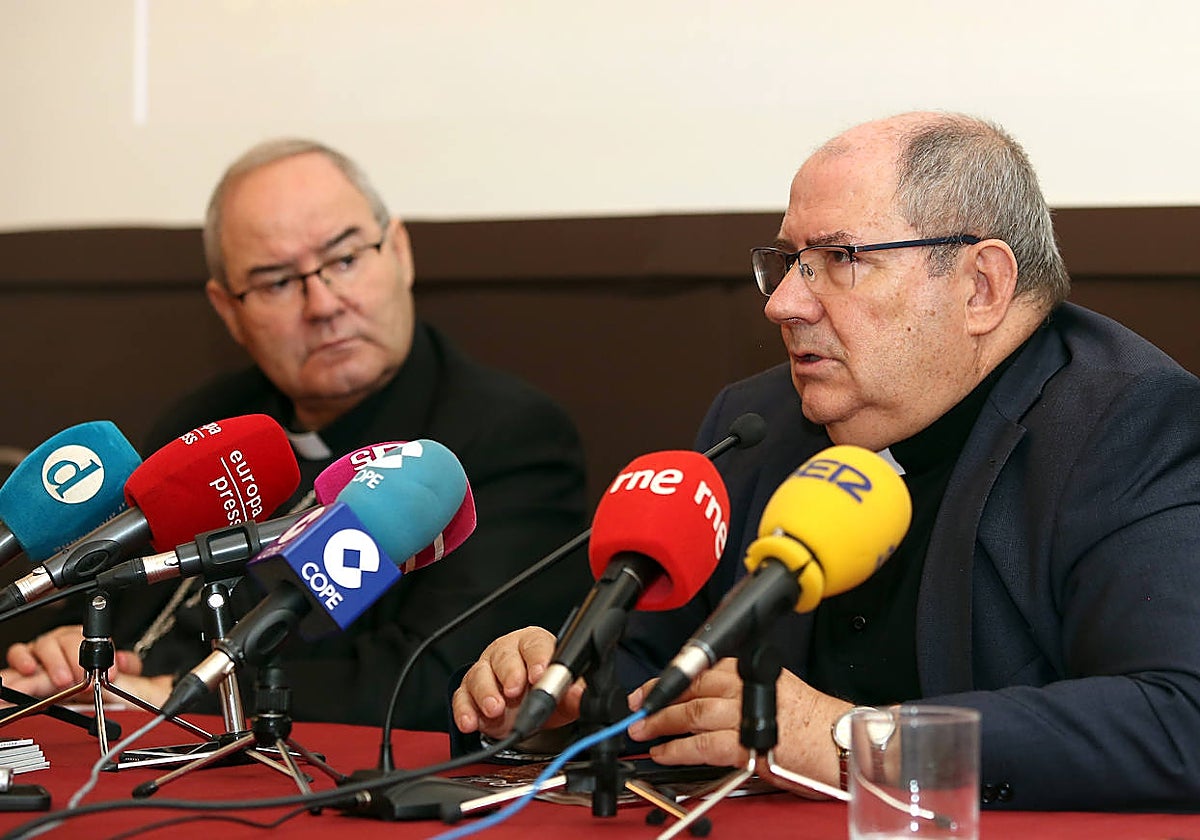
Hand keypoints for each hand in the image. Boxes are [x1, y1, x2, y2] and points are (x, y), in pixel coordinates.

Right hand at [2, 625, 152, 701]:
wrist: (64, 689)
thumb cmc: (85, 677)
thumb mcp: (111, 672)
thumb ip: (125, 666)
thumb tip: (124, 661)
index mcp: (86, 640)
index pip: (96, 639)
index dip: (103, 655)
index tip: (109, 672)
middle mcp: (63, 641)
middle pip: (70, 639)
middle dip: (77, 659)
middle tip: (83, 678)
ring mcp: (44, 649)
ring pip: (45, 644)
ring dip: (55, 663)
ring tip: (63, 680)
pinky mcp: (24, 659)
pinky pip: (18, 652)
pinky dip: (23, 659)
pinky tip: (31, 669)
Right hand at [451, 626, 583, 739]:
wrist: (531, 709)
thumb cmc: (548, 690)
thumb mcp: (567, 692)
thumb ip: (575, 692)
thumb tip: (579, 694)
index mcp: (533, 645)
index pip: (534, 645)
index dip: (537, 658)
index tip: (539, 675)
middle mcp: (507, 653)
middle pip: (503, 656)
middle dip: (508, 673)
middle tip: (514, 691)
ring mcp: (486, 671)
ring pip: (479, 675)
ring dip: (485, 693)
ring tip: (494, 709)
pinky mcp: (469, 693)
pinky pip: (462, 698)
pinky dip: (464, 711)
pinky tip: (470, 722)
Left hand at [626, 658, 850, 792]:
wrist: (838, 743)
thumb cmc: (812, 721)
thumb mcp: (772, 690)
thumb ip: (739, 691)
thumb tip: (702, 703)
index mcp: (751, 671)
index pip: (701, 670)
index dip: (669, 680)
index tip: (649, 689)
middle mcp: (746, 688)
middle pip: (692, 688)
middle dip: (658, 700)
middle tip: (637, 710)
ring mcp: (745, 715)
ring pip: (692, 713)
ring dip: (662, 724)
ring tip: (643, 734)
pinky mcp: (747, 745)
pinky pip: (703, 745)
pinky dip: (679, 749)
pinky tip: (664, 753)